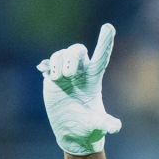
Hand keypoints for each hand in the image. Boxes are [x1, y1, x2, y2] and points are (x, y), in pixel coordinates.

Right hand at [38, 23, 122, 155]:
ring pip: (61, 54)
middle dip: (72, 57)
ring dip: (57, 62)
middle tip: (67, 75)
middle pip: (78, 50)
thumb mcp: (98, 126)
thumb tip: (115, 127)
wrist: (72, 132)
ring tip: (57, 78)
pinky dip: (46, 65)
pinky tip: (43, 71)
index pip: (101, 57)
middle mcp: (81, 73)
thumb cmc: (89, 128)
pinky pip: (49, 63)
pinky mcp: (53, 79)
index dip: (105, 42)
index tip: (109, 26)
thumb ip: (105, 124)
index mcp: (95, 80)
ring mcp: (66, 75)